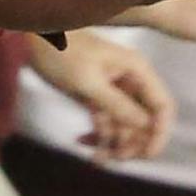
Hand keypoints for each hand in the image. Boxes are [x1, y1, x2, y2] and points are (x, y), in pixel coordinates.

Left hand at [28, 29, 175, 161]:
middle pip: (145, 122)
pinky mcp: (97, 98)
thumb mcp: (89, 81)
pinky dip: (97, 135)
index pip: (163, 106)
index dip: (160, 132)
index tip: (147, 155)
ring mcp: (114, 91)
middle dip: (132, 143)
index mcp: (137, 72)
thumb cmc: (62, 52)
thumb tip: (144, 126)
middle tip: (114, 157)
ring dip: (113, 144)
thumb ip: (117, 105)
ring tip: (95, 158)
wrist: (33, 37)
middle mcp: (131, 82)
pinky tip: (82, 142)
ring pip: (125, 126)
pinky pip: (106, 122)